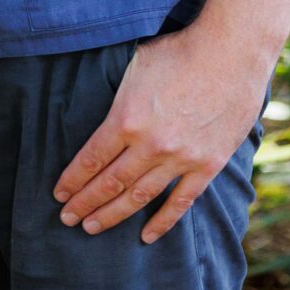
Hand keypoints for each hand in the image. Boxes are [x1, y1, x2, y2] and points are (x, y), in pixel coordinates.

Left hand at [53, 26, 271, 243]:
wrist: (231, 53)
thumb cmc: (178, 52)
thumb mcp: (133, 67)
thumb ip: (116, 96)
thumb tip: (97, 107)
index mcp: (126, 119)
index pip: (91, 159)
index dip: (72, 180)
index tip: (58, 194)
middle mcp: (150, 145)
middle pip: (110, 183)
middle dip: (85, 203)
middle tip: (67, 218)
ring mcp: (181, 159)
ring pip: (139, 197)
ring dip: (113, 215)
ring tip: (92, 228)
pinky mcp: (207, 165)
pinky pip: (181, 202)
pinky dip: (162, 222)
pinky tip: (145, 237)